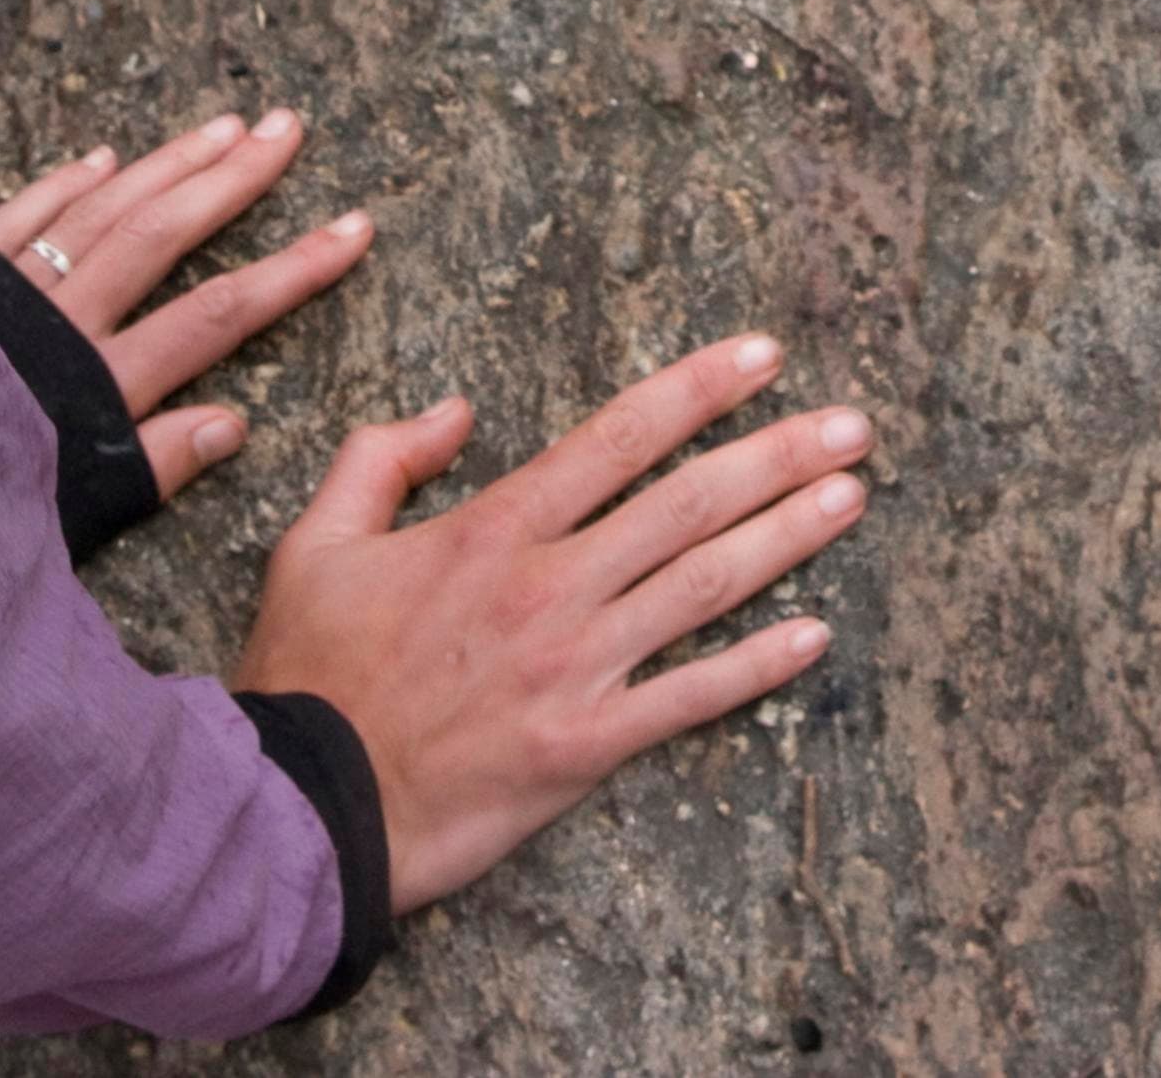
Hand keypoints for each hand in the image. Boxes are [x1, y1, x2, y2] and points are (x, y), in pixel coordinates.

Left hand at [0, 110, 373, 501]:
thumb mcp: (70, 517)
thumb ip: (150, 468)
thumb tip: (235, 420)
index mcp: (98, 385)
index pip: (219, 314)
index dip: (294, 270)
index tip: (354, 228)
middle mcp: (61, 321)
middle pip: (163, 235)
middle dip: (234, 180)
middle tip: (288, 128)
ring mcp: (6, 291)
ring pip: (101, 209)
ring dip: (165, 164)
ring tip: (223, 125)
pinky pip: (17, 217)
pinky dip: (63, 183)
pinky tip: (102, 155)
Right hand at [232, 334, 874, 909]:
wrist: (307, 804)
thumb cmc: (310, 671)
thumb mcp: (318, 540)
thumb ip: (383, 458)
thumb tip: (454, 411)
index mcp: (491, 528)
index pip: (617, 436)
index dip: (696, 389)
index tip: (760, 356)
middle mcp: (550, 585)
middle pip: (686, 502)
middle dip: (777, 455)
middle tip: (852, 425)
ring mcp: (576, 666)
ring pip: (704, 586)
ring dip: (787, 538)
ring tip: (851, 497)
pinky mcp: (587, 746)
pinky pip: (691, 697)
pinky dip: (757, 666)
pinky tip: (815, 636)